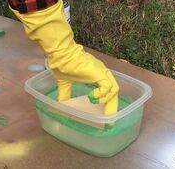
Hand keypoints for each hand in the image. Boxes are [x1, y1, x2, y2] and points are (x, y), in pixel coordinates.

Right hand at [11, 0, 118, 114]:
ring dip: (107, 100)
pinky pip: (108, 88)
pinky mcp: (100, 74)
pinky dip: (102, 95)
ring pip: (114, 90)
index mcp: (96, 74)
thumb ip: (65, 93)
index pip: (107, 89)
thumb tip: (60, 104)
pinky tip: (92, 97)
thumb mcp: (64, 83)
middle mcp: (102, 73)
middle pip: (113, 91)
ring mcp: (102, 72)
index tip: (104, 113)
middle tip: (108, 119)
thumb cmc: (63, 66)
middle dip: (111, 106)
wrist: (62, 56)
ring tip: (96, 104)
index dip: (107, 101)